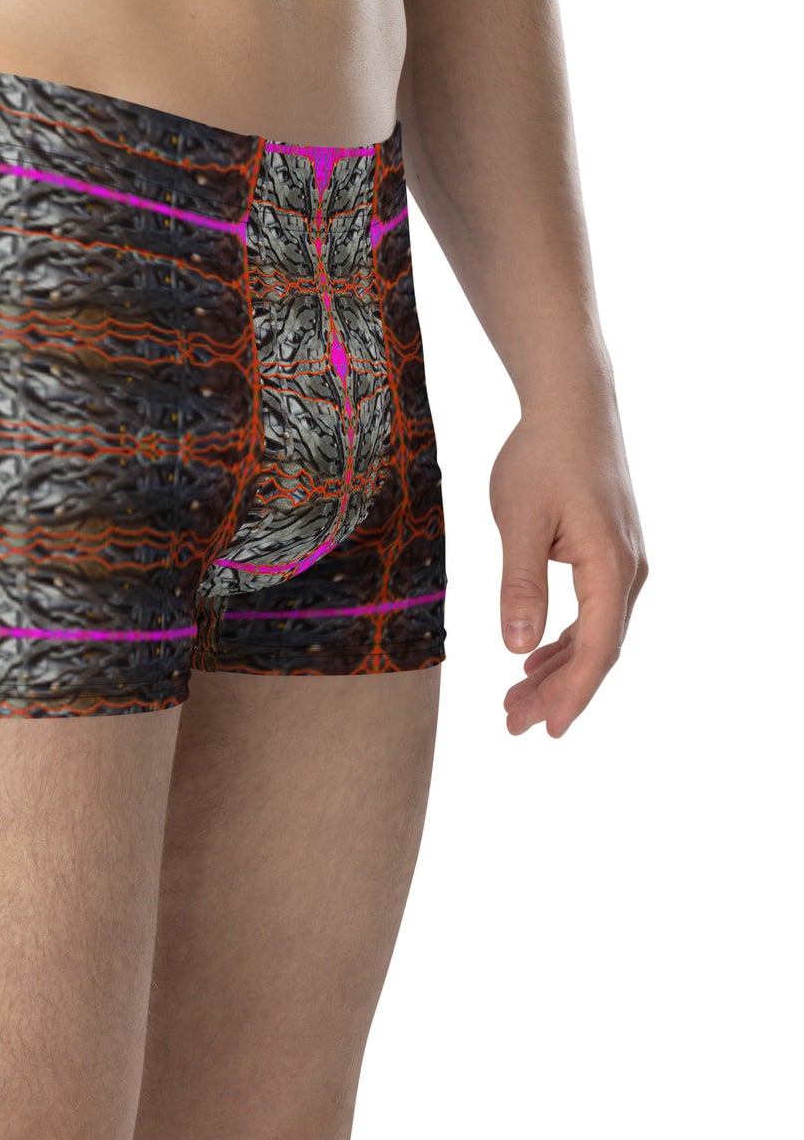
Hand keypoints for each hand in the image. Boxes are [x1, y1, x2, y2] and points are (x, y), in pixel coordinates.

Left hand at [489, 389, 647, 735]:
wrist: (570, 408)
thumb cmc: (541, 458)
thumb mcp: (519, 521)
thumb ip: (520, 584)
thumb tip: (516, 648)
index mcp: (611, 568)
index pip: (596, 649)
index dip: (571, 695)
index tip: (547, 731)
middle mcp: (628, 571)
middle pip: (596, 650)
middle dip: (556, 693)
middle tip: (512, 726)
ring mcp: (621, 562)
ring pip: (594, 633)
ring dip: (556, 670)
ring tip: (514, 702)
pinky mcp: (607, 552)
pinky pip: (592, 612)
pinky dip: (563, 640)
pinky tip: (533, 659)